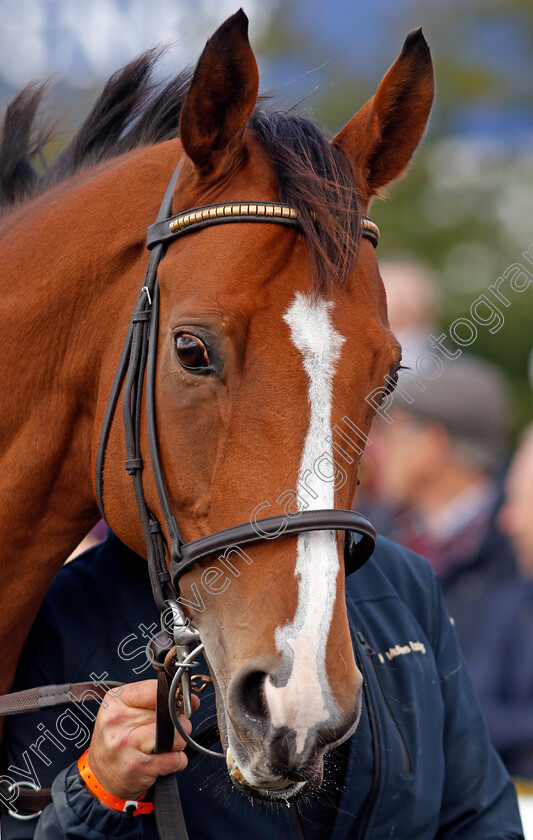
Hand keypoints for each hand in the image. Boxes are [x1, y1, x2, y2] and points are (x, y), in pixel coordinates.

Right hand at [86, 680, 199, 800]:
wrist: (99, 778)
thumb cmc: (117, 742)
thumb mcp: (128, 713)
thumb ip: (157, 702)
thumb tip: (192, 700)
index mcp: (116, 701)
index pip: (155, 690)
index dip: (173, 698)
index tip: (179, 704)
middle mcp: (119, 720)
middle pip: (169, 714)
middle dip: (178, 724)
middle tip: (169, 731)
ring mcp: (127, 744)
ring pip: (176, 735)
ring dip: (179, 742)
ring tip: (167, 746)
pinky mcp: (137, 766)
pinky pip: (175, 759)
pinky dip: (178, 761)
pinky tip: (166, 761)